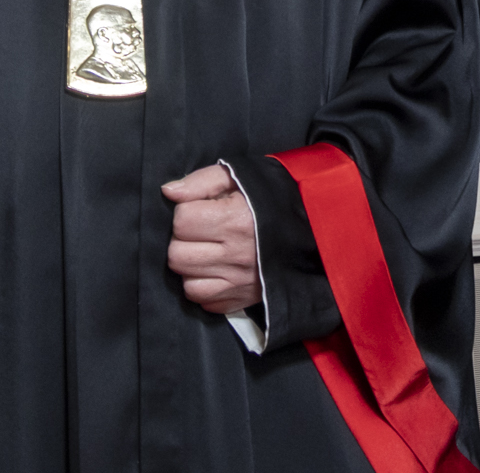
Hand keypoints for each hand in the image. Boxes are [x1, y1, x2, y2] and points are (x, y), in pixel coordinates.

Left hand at [161, 164, 259, 317]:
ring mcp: (239, 283)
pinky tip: (216, 271)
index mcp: (235, 220)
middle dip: (183, 241)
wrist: (311, 228)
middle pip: (177, 256)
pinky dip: (205, 288)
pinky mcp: (243, 301)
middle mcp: (236, 256)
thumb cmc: (270, 198)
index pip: (182, 221)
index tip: (201, 209)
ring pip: (187, 284)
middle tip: (201, 231)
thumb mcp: (238, 177)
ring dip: (192, 268)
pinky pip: (205, 303)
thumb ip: (200, 181)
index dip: (186, 212)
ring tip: (207, 252)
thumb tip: (168, 192)